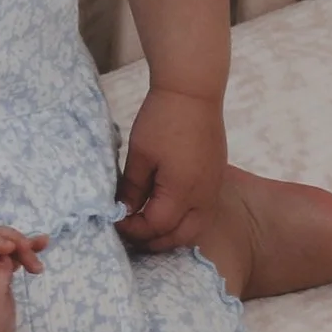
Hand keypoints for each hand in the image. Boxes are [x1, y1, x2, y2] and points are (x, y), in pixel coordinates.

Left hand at [116, 85, 225, 254]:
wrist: (192, 91)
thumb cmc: (162, 119)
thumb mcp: (139, 155)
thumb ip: (132, 188)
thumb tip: (123, 211)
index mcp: (181, 192)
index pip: (155, 226)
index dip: (133, 229)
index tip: (115, 221)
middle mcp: (203, 197)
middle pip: (179, 236)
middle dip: (153, 240)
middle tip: (130, 232)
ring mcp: (213, 188)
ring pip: (195, 228)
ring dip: (171, 234)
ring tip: (147, 226)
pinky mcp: (216, 178)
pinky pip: (203, 212)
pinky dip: (184, 220)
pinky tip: (167, 211)